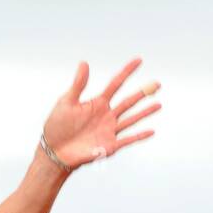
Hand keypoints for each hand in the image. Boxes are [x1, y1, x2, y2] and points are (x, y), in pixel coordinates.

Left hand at [42, 58, 160, 170]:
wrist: (55, 152)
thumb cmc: (58, 126)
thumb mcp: (66, 102)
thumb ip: (78, 85)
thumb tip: (84, 63)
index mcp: (97, 103)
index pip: (116, 84)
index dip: (127, 72)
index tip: (139, 60)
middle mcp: (106, 115)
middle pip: (128, 102)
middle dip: (142, 93)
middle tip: (157, 84)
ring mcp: (109, 130)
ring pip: (131, 119)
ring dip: (144, 112)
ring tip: (158, 104)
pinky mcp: (109, 146)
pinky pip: (127, 140)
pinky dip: (139, 136)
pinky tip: (151, 131)